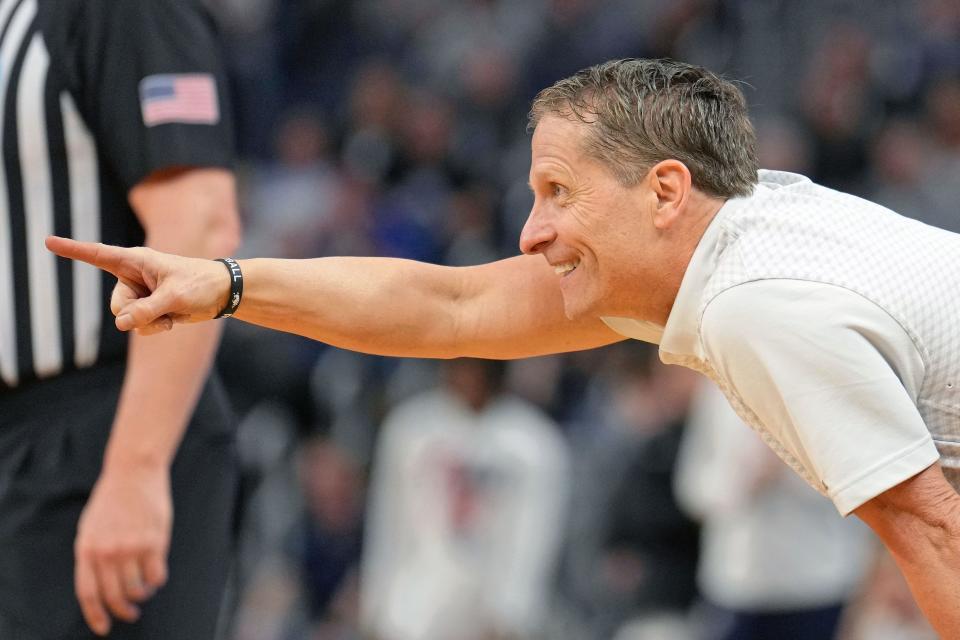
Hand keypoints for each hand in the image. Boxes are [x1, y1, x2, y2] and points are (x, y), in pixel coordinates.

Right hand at [45, 236, 228, 334]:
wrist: (222, 294)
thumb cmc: (201, 284)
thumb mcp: (174, 296)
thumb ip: (146, 310)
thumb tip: (121, 324)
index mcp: (136, 260)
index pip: (98, 255)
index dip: (72, 249)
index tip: (48, 241)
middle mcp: (134, 276)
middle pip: (117, 305)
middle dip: (137, 313)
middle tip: (162, 307)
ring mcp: (140, 294)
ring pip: (127, 319)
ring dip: (150, 323)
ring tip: (172, 312)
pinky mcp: (149, 308)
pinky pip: (140, 327)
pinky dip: (156, 327)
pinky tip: (173, 319)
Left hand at [74, 465, 172, 634]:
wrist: (133, 472)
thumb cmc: (112, 499)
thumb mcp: (90, 527)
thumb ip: (93, 555)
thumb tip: (101, 585)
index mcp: (87, 549)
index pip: (88, 593)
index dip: (96, 615)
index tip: (104, 627)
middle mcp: (107, 552)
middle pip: (115, 596)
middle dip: (124, 610)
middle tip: (131, 613)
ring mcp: (131, 548)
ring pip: (138, 589)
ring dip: (143, 594)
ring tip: (145, 589)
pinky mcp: (155, 542)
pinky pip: (158, 575)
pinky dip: (158, 580)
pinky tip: (157, 572)